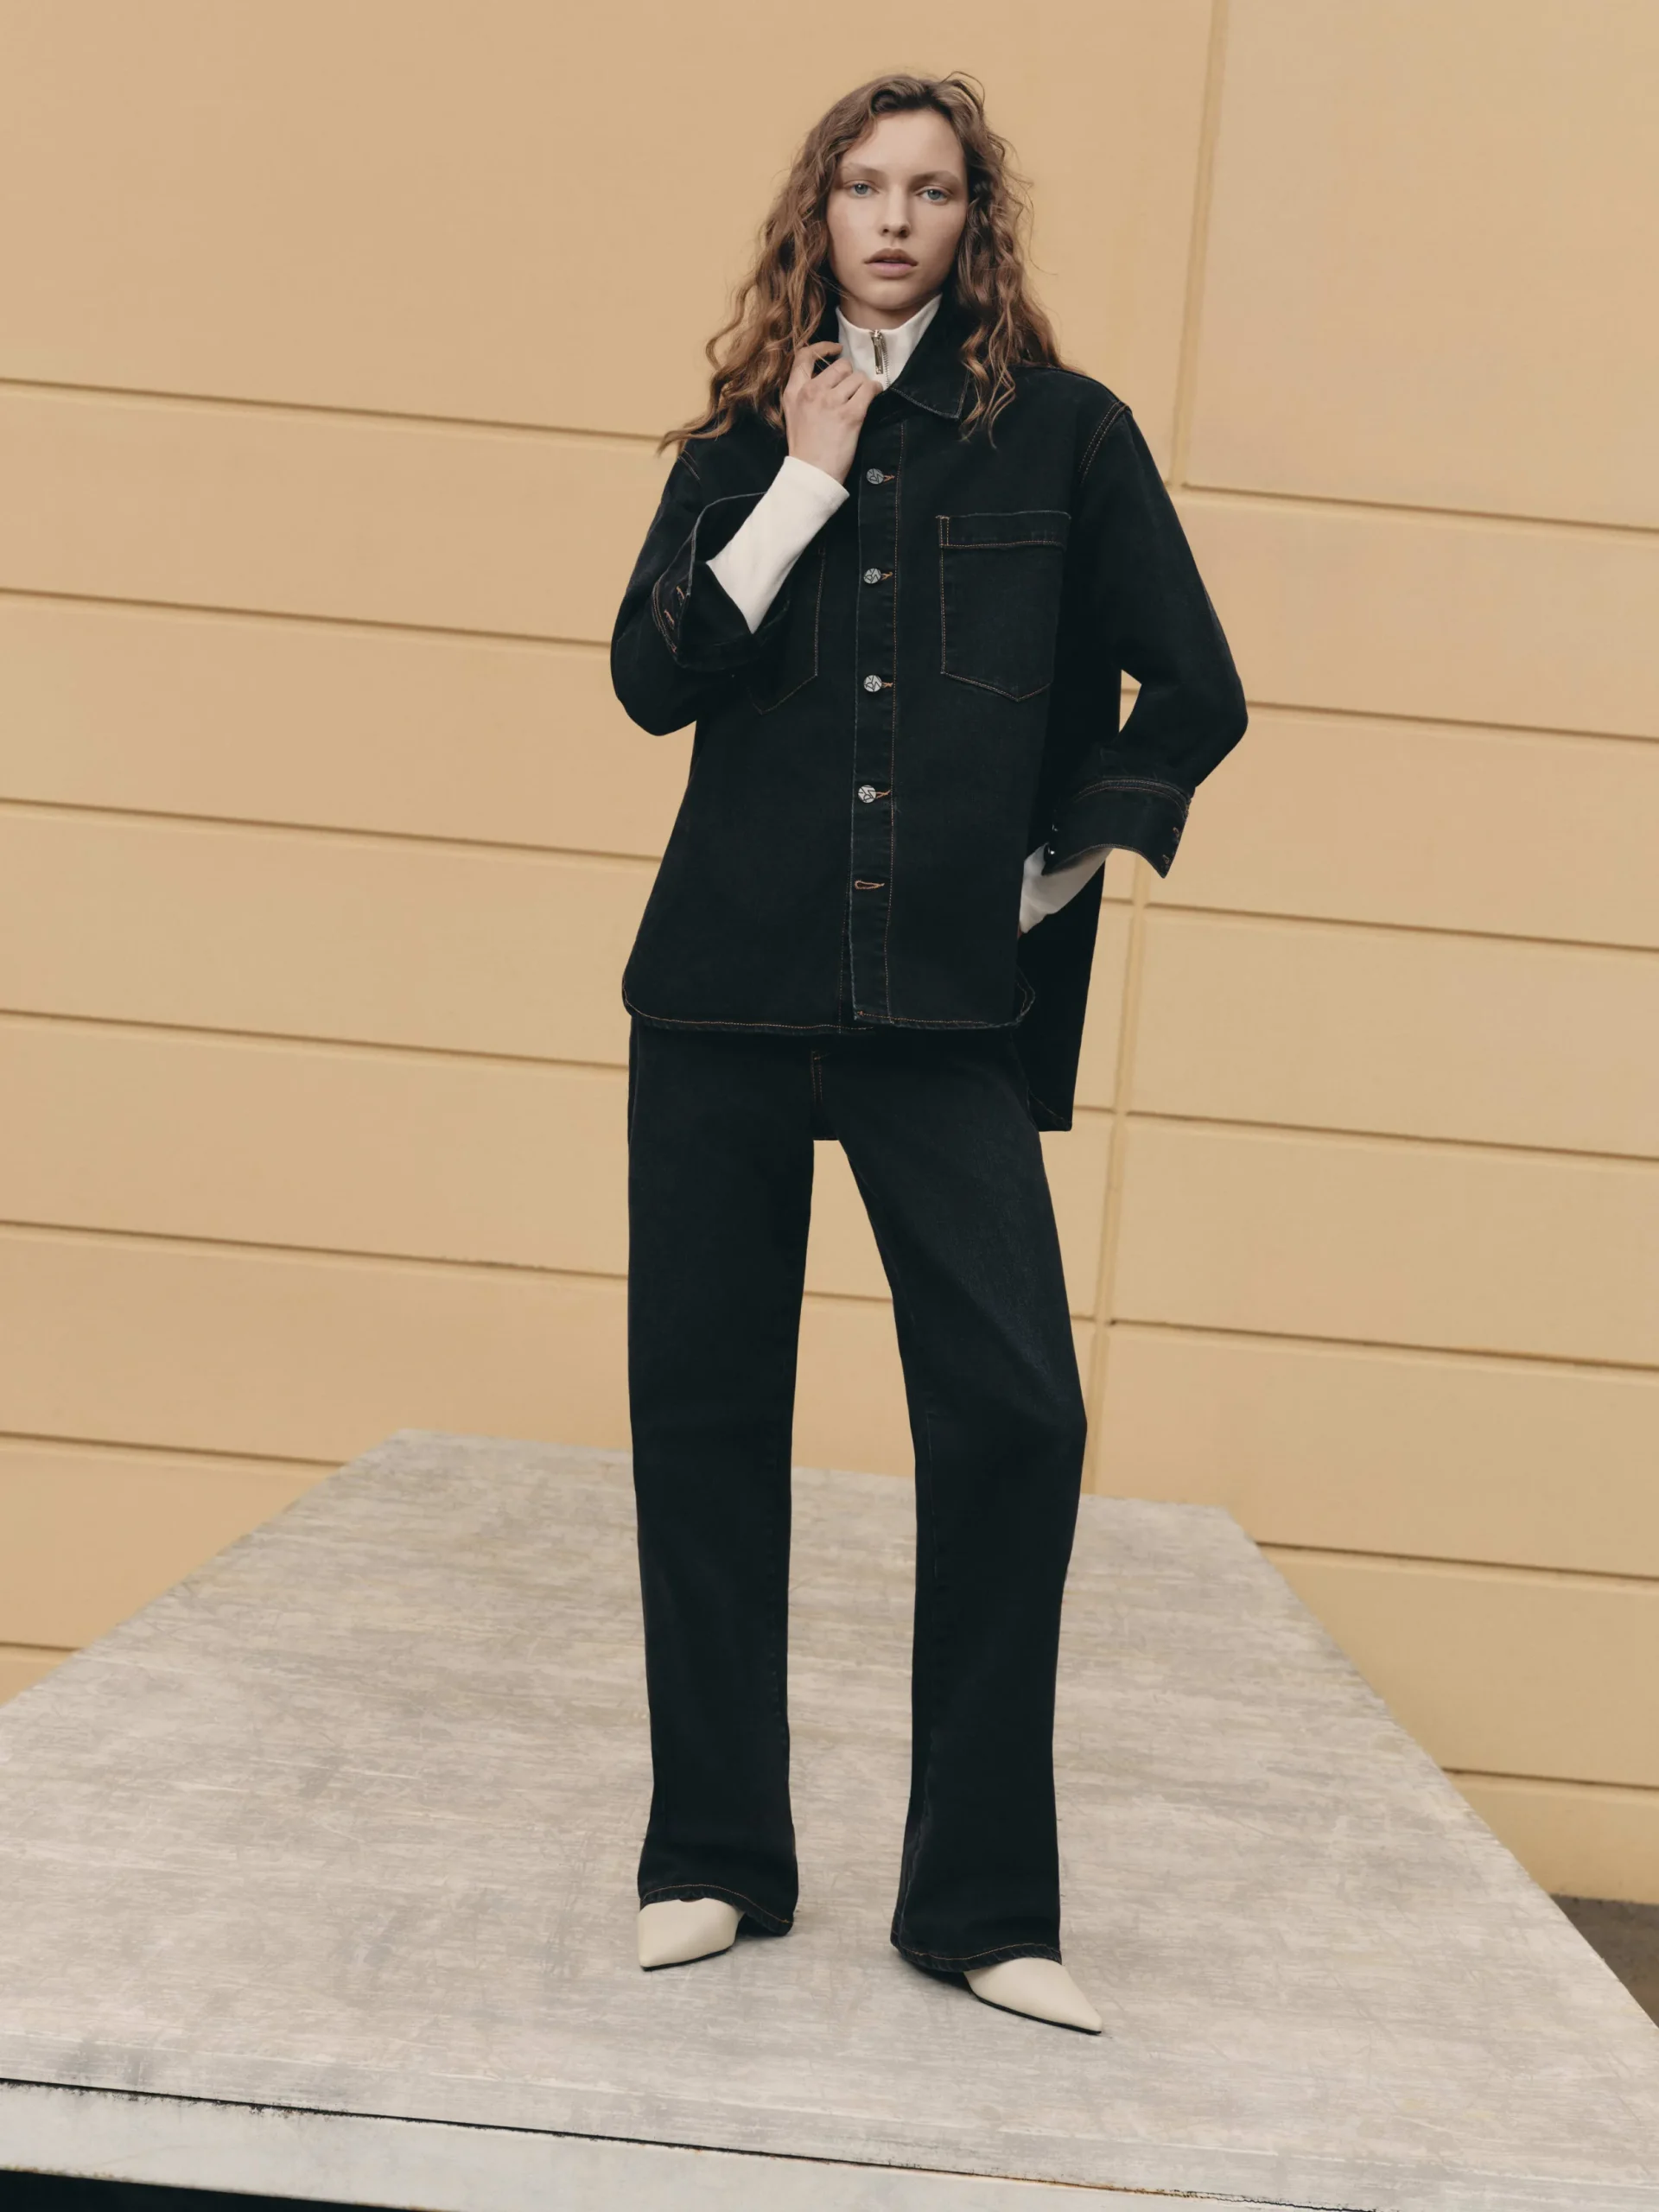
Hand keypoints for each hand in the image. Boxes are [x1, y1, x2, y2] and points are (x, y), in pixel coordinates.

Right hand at [783, 341, 879, 482]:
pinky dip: (874, 391)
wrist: (811, 473)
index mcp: (794, 392)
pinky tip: (872, 397)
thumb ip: (804, 393)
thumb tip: (827, 375)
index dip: (823, 347)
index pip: (805, 356)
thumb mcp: (793, 414)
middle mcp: (812, 392)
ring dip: (862, 386)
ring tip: (859, 400)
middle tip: (850, 391)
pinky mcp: (851, 415)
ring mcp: (832, 402)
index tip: (836, 350)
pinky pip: (869, 389)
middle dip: (849, 376)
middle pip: (840, 366)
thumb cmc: (805, 449)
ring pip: (857, 377)